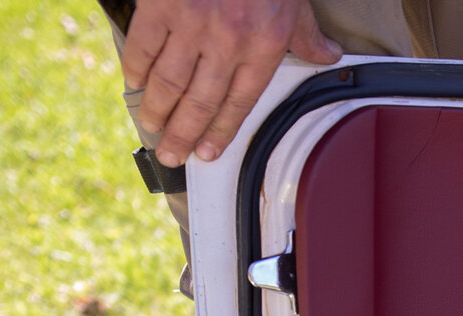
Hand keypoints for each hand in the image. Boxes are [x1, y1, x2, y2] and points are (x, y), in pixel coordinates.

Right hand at [122, 0, 341, 166]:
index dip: (221, 131)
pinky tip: (134, 86)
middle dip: (184, 133)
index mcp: (261, 44)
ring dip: (158, 111)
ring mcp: (191, 24)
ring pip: (170, 82)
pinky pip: (145, 47)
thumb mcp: (295, 2)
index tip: (207, 152)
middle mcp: (226, 41)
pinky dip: (137, 69)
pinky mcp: (161, 5)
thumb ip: (306, 35)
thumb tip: (327, 56)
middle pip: (200, 101)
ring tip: (152, 130)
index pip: (239, 102)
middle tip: (172, 153)